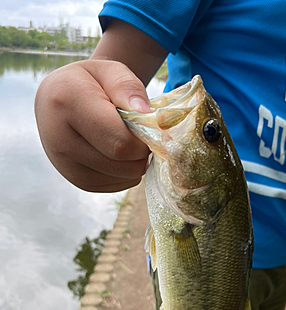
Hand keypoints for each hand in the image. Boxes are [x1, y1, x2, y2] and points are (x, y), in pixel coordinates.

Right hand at [34, 59, 150, 191]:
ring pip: (122, 178)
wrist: (59, 100)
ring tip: (127, 139)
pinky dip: (126, 172)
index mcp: (66, 104)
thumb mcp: (110, 71)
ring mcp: (65, 166)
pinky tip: (119, 153)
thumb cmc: (91, 83)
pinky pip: (117, 185)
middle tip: (139, 134)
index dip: (143, 140)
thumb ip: (128, 87)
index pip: (120, 142)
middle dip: (141, 152)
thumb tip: (145, 115)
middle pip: (122, 165)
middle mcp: (59, 140)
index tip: (148, 127)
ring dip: (135, 163)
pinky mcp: (76, 181)